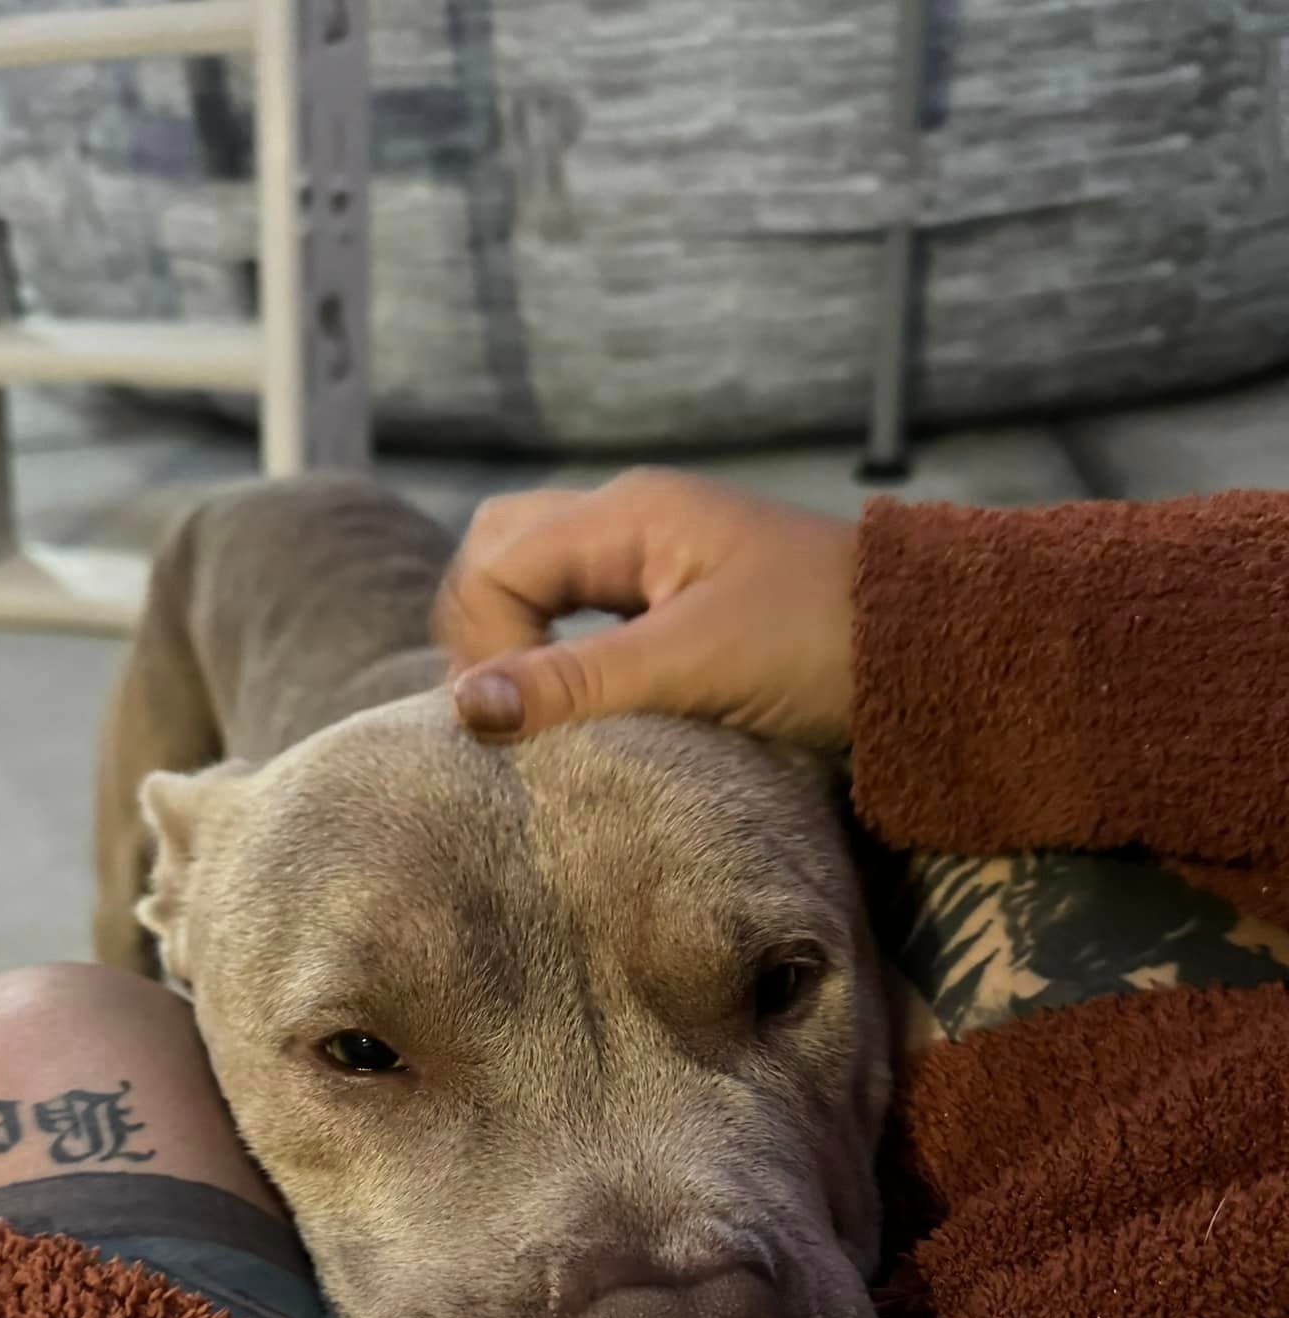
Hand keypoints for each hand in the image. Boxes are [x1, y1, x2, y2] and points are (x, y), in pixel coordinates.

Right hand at [435, 468, 857, 746]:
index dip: (489, 647)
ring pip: (536, 574)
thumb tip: (464, 707)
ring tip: (531, 712)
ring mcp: (653, 552)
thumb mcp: (693, 665)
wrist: (934, 648)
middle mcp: (629, 518)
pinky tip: (573, 700)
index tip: (524, 721)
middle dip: (481, 627)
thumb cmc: (823, 643)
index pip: (495, 565)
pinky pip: (581, 605)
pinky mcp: (676, 595)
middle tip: (506, 711)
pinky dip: (556, 647)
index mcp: (628, 515)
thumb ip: (577, 682)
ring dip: (516, 638)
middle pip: (500, 547)